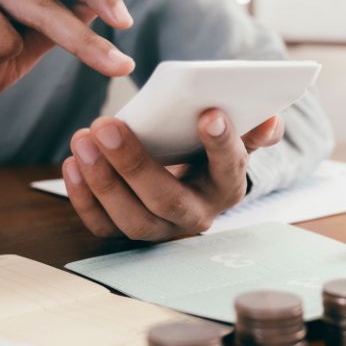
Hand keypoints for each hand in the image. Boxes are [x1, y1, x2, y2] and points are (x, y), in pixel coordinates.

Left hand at [62, 110, 284, 240]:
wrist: (185, 179)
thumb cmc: (204, 149)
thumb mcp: (232, 136)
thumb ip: (252, 128)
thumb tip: (271, 121)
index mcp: (228, 186)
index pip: (229, 168)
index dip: (220, 144)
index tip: (209, 113)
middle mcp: (198, 216)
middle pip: (167, 200)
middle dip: (134, 165)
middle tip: (108, 125)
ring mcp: (161, 230)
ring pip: (131, 220)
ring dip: (103, 181)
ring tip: (83, 138)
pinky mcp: (128, 232)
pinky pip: (103, 226)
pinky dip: (83, 197)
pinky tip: (73, 162)